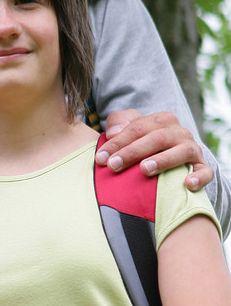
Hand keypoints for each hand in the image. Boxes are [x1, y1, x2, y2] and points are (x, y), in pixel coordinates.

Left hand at [95, 109, 211, 191]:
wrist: (171, 155)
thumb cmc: (143, 142)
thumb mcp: (130, 127)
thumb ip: (119, 122)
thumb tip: (113, 133)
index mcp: (162, 120)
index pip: (138, 127)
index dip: (117, 142)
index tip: (100, 158)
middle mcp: (180, 132)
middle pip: (157, 138)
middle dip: (133, 151)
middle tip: (114, 165)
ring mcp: (192, 149)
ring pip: (182, 151)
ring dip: (163, 160)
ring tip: (144, 169)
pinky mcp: (202, 166)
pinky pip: (205, 171)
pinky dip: (199, 177)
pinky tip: (187, 184)